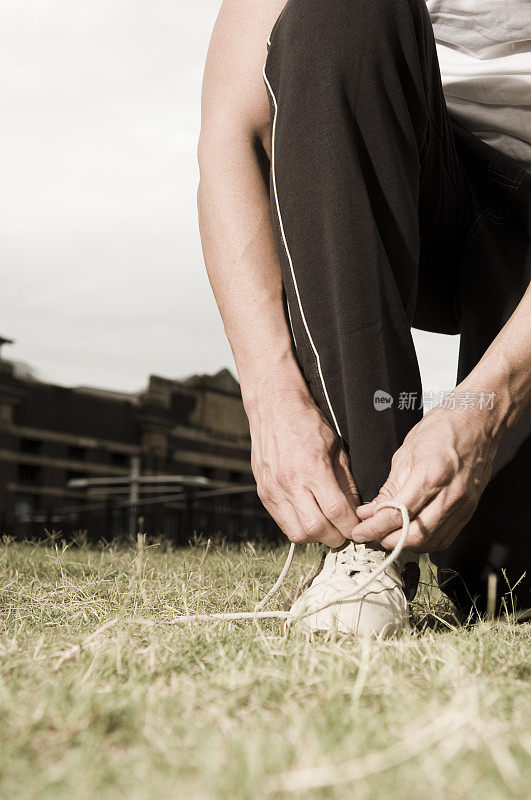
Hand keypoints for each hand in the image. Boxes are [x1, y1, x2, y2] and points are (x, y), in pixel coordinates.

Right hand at [248, 388, 359, 546]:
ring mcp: (273, 489)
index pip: (336, 511)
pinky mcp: (264, 493)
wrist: (273, 408)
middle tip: (344, 530)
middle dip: (336, 536)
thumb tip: (356, 510)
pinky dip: (299, 526)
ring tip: (327, 526)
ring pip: (297, 533)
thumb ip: (346, 482)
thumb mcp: (336, 448)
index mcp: (312, 468)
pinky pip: (282, 522)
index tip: (359, 527)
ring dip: (316, 536)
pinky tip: (309, 516)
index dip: (351, 526)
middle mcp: (290, 482)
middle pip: (316, 529)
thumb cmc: (307, 423)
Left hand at [352, 404, 498, 552]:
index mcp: (431, 475)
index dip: (374, 528)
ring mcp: (463, 505)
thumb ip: (388, 489)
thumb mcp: (405, 455)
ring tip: (388, 534)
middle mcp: (450, 494)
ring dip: (405, 544)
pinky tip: (411, 534)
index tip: (360, 532)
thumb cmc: (441, 431)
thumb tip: (370, 512)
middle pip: (416, 535)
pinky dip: (425, 542)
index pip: (397, 514)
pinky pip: (445, 538)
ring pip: (431, 542)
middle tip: (372, 535)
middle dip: (388, 540)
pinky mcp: (469, 511)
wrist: (476, 423)